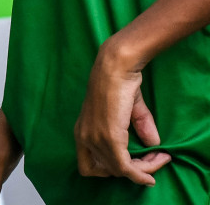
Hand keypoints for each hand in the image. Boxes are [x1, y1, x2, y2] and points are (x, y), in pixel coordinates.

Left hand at [74, 40, 170, 184]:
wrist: (115, 68)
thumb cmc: (119, 84)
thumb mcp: (128, 111)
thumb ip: (139, 127)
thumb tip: (153, 144)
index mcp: (82, 133)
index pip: (90, 167)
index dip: (111, 171)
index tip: (134, 165)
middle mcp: (84, 138)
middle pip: (107, 172)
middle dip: (132, 171)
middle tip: (152, 160)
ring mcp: (95, 138)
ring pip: (121, 170)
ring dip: (144, 169)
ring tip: (159, 157)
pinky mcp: (109, 137)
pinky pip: (126, 167)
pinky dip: (142, 172)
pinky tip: (156, 165)